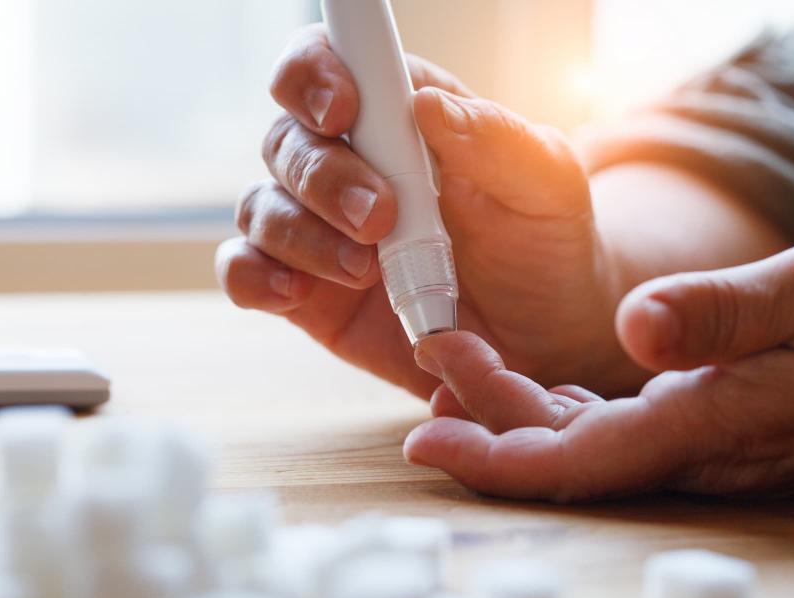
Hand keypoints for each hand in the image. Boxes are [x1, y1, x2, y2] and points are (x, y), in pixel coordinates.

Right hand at [216, 25, 625, 397]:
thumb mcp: (546, 186)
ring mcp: (320, 229)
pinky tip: (296, 294)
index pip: (330, 64)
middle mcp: (349, 165)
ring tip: (365, 270)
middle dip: (326, 177)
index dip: (316, 75)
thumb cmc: (542, 246)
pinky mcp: (307, 291)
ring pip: (261, 207)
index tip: (343, 112)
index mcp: (401, 118)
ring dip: (302, 235)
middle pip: (288, 140)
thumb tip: (427, 104)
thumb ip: (496, 140)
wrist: (544, 336)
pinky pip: (246, 273)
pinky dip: (256, 279)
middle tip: (381, 219)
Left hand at [404, 233, 793, 500]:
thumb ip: (722, 315)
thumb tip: (633, 327)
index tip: (426, 444)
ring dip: (519, 405)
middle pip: (566, 452)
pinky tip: (540, 381)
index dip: (493, 460)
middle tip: (436, 356)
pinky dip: (567, 405)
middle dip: (487, 416)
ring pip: (590, 439)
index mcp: (711, 425)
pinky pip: (624, 426)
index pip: (576, 463)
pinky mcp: (723, 423)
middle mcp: (702, 448)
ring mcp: (712, 442)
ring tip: (465, 355)